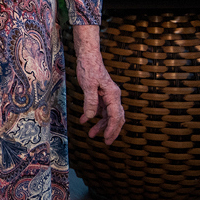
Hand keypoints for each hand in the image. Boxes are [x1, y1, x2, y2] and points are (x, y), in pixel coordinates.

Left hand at [74, 25, 123, 144]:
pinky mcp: (101, 94)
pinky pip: (100, 108)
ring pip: (108, 115)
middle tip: (105, 142)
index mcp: (113, 95)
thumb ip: (90, 102)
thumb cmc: (88, 68)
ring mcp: (108, 96)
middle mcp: (113, 96)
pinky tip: (84, 121)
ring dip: (100, 125)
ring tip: (91, 135)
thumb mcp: (88, 85)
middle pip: (116, 118)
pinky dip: (93, 115)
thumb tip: (90, 117)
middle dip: (110, 131)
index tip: (106, 139)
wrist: (88, 56)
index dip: (111, 129)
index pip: (115, 116)